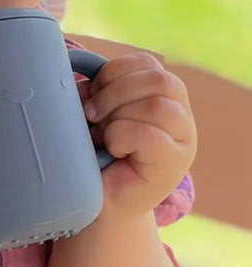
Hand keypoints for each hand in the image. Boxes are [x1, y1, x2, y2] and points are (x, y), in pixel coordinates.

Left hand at [77, 51, 196, 218]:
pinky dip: (122, 138)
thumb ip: (93, 92)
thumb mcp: (92, 114)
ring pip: (157, 105)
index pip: (147, 63)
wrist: (99, 203)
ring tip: (101, 136)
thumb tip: (82, 83)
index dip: (113, 72)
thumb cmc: (93, 154)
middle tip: (91, 116)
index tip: (90, 95)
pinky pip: (150, 135)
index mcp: (161, 94)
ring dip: (117, 117)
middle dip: (114, 93)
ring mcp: (183, 138)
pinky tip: (114, 151)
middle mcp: (180, 113)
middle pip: (158, 79)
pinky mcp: (176, 163)